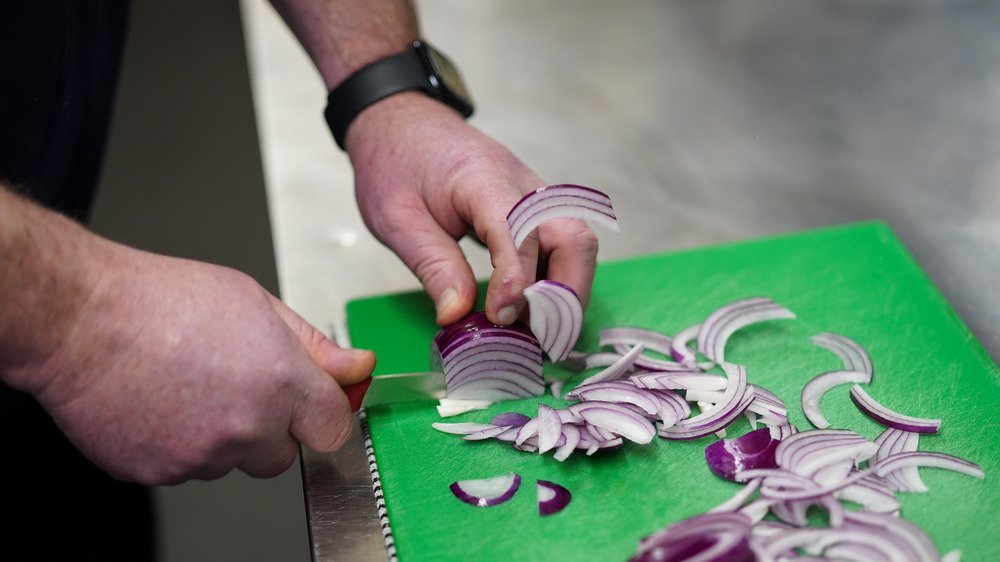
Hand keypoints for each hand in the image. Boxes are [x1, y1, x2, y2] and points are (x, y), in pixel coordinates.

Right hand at [28, 243, 373, 484]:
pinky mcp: (159, 473)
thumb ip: (316, 346)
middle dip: (270, 429)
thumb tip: (357, 367)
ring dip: (222, 436)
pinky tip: (162, 403)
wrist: (82, 320)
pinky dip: (179, 445)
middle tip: (236, 385)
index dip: (323, 414)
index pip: (335, 428)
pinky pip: (186, 469)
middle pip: (283, 455)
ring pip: (232, 462)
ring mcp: (202, 456)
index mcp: (282, 382)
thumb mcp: (258, 304)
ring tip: (189, 385)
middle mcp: (247, 427)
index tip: (312, 404)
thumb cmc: (162, 301)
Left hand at [346, 92, 598, 325]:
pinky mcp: (534, 207)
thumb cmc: (395, 162)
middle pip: (574, 236)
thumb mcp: (396, 219)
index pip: (520, 229)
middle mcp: (523, 184)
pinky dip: (557, 280)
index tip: (501, 317)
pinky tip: (534, 310)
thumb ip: (432, 266)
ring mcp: (535, 194)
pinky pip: (562, 244)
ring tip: (539, 331)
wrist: (400, 120)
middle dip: (567, 292)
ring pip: (578, 242)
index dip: (517, 278)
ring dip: (568, 290)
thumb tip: (457, 316)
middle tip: (542, 337)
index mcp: (482, 179)